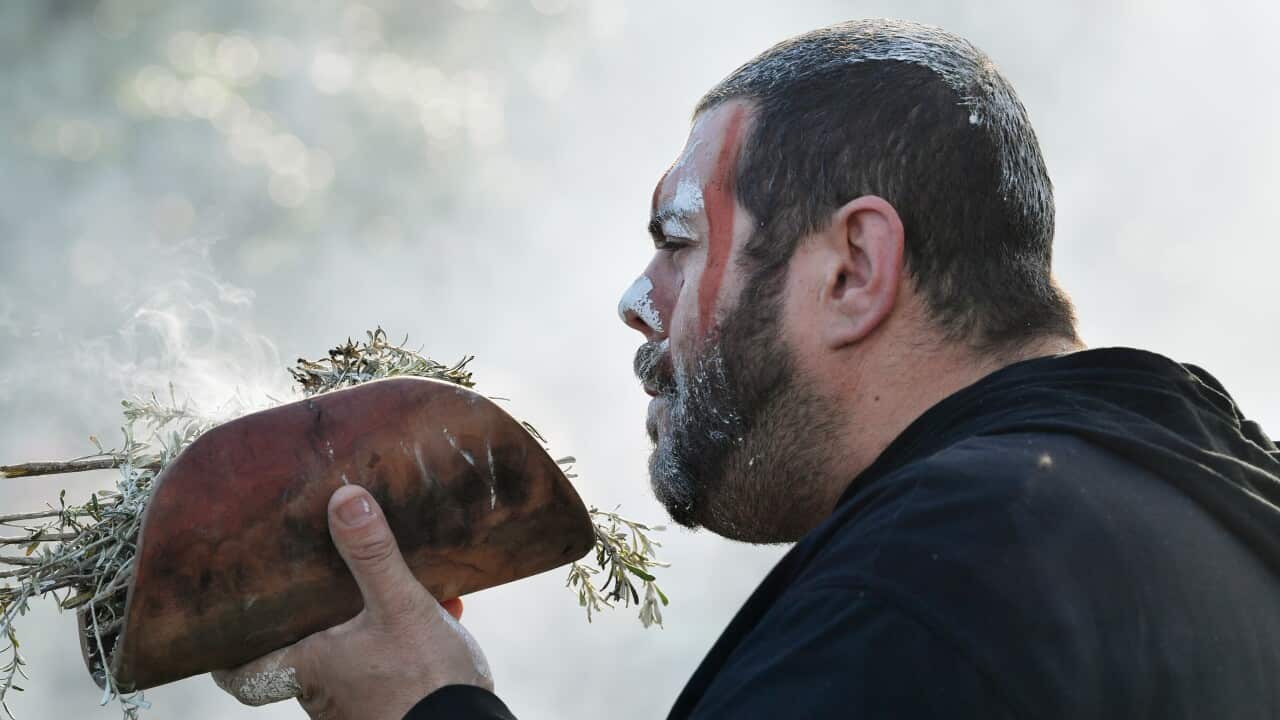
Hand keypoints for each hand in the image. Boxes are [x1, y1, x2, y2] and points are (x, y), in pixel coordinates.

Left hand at [212, 484, 492, 718]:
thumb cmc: (424, 682)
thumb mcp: (400, 607)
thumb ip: (372, 555)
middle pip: (305, 651)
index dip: (227, 654)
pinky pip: (393, 667)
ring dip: (375, 622)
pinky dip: (410, 641)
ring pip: (354, 655)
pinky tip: (446, 614)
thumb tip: (345, 500)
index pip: (244, 674)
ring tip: (405, 587)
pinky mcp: (397, 707)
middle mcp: (325, 693)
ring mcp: (360, 706)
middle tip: (329, 579)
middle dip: (323, 614)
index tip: (221, 630)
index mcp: (311, 667)